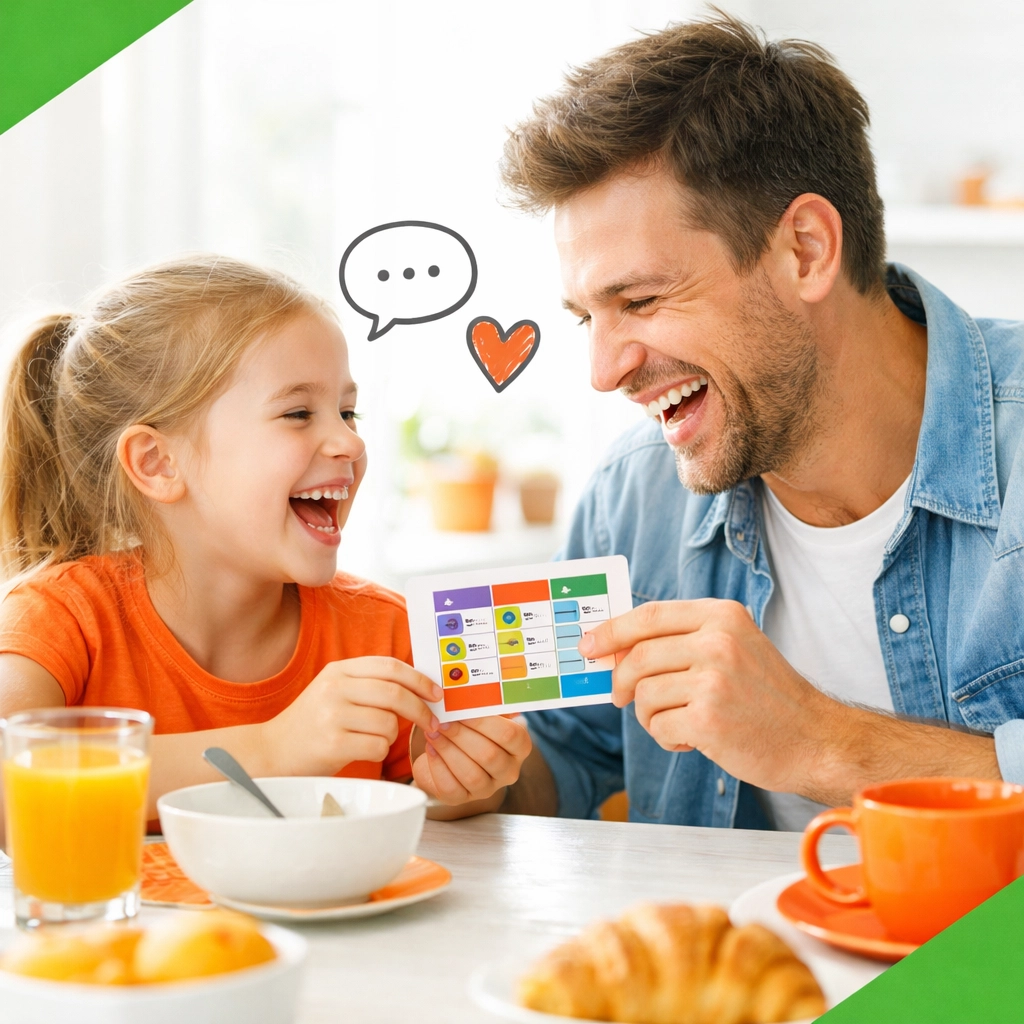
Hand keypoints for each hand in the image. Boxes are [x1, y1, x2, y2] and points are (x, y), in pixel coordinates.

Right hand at [262, 657, 440, 775]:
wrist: (271, 751)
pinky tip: (360, 750)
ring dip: (392, 735)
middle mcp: (335, 688)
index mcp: (339, 670)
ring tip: (373, 738)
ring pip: (389, 723)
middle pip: (396, 694)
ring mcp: (332, 716)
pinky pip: (378, 746)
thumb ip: (370, 683)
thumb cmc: (313, 723)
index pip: (390, 666)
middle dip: (421, 710)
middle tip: (432, 722)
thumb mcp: (335, 690)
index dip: (419, 680)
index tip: (436, 693)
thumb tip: (420, 686)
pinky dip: (378, 751)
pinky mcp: (332, 744)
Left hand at [412, 715, 531, 805]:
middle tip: (442, 721)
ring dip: (448, 750)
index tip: (463, 710)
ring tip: (432, 732)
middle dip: (461, 736)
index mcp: (519, 746)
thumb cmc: (471, 729)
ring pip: (471, 774)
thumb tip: (466, 689)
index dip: (485, 723)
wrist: (452, 754)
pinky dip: (438, 766)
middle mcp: (508, 770)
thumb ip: (480, 704)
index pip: (510, 736)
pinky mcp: (462, 799)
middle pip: (489, 755)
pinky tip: (431, 749)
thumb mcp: (482, 715)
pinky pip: (451, 787)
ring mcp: (487, 788)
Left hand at [579, 599, 840, 795]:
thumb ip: (681, 640)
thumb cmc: (767, 696)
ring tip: (676, 722)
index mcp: (721, 616)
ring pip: (643, 694)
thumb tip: (614, 647)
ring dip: (649, 716)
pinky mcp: (709, 719)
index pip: (648, 616)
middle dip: (621, 681)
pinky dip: (666, 738)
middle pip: (637, 656)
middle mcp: (718, 641)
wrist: (814, 739)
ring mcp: (714, 680)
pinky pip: (658, 726)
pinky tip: (692, 740)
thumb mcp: (733, 646)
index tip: (589, 645)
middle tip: (621, 697)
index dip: (611, 631)